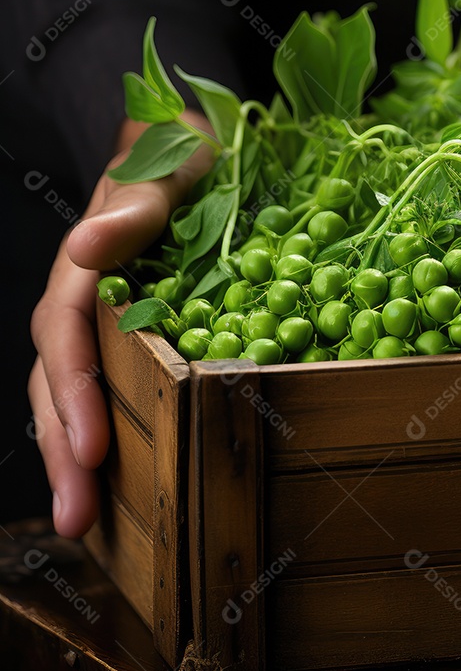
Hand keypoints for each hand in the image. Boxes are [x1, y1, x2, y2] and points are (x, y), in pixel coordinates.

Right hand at [28, 112, 213, 537]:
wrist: (191, 147)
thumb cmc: (181, 157)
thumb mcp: (168, 171)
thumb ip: (134, 208)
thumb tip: (86, 249)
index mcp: (88, 268)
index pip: (68, 337)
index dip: (76, 394)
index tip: (93, 451)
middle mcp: (86, 301)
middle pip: (60, 381)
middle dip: (65, 450)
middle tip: (76, 518)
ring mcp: (105, 323)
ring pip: (75, 395)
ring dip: (76, 459)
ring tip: (82, 523)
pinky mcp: (132, 336)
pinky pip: (110, 389)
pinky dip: (108, 435)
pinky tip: (119, 485)